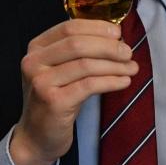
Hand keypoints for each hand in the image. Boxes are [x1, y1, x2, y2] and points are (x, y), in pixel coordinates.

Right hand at [9, 19, 135, 164]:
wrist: (36, 136)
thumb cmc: (54, 100)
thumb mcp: (58, 70)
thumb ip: (76, 52)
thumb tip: (114, 37)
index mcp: (36, 48)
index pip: (69, 27)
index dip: (96, 27)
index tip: (118, 32)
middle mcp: (34, 62)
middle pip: (77, 44)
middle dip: (108, 46)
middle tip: (128, 52)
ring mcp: (41, 82)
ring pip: (85, 64)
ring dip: (114, 65)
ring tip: (131, 68)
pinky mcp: (54, 102)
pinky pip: (89, 85)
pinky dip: (111, 81)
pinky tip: (124, 82)